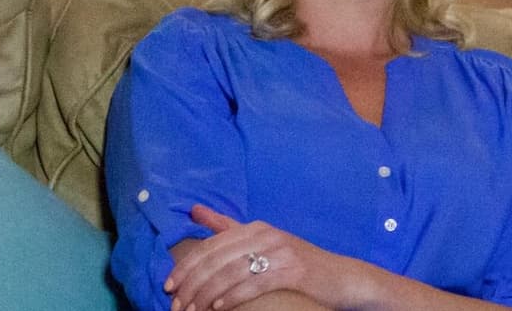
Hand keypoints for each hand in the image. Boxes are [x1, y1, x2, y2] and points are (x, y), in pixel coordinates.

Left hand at [164, 205, 362, 310]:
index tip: (169, 284)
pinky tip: (219, 308)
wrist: (342, 278)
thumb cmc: (298, 265)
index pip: (210, 244)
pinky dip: (233, 296)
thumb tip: (195, 211)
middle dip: (192, 282)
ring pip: (231, 272)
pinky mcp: (293, 270)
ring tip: (192, 310)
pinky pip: (254, 283)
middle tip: (176, 303)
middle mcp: (266, 234)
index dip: (186, 264)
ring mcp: (280, 251)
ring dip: (207, 293)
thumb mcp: (263, 243)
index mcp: (255, 227)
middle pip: (217, 258)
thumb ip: (228, 228)